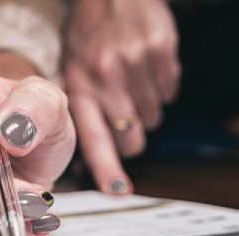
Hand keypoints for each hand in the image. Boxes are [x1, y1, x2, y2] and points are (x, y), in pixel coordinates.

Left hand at [65, 0, 180, 193]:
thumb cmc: (87, 43)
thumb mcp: (69, 79)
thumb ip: (78, 120)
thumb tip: (78, 170)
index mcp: (80, 91)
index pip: (95, 139)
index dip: (108, 168)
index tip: (118, 190)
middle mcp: (107, 79)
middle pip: (133, 139)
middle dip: (129, 137)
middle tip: (120, 116)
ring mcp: (137, 63)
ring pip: (153, 118)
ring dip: (144, 110)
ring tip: (129, 85)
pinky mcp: (162, 49)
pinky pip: (170, 92)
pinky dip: (160, 87)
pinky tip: (143, 70)